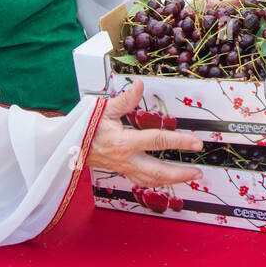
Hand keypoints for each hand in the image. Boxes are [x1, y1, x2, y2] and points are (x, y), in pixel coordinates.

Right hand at [86, 81, 202, 186]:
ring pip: (151, 180)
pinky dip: (157, 181)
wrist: (68, 145)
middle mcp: (125, 159)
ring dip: (171, 180)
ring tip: (188, 177)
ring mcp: (123, 168)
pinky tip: (167, 180)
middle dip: (179, 173)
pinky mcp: (121, 171)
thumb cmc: (86, 127)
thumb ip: (125, 100)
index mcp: (123, 142)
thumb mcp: (104, 109)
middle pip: (157, 171)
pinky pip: (142, 181)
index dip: (179, 142)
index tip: (196, 143)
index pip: (158, 141)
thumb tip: (138, 85)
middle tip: (197, 172)